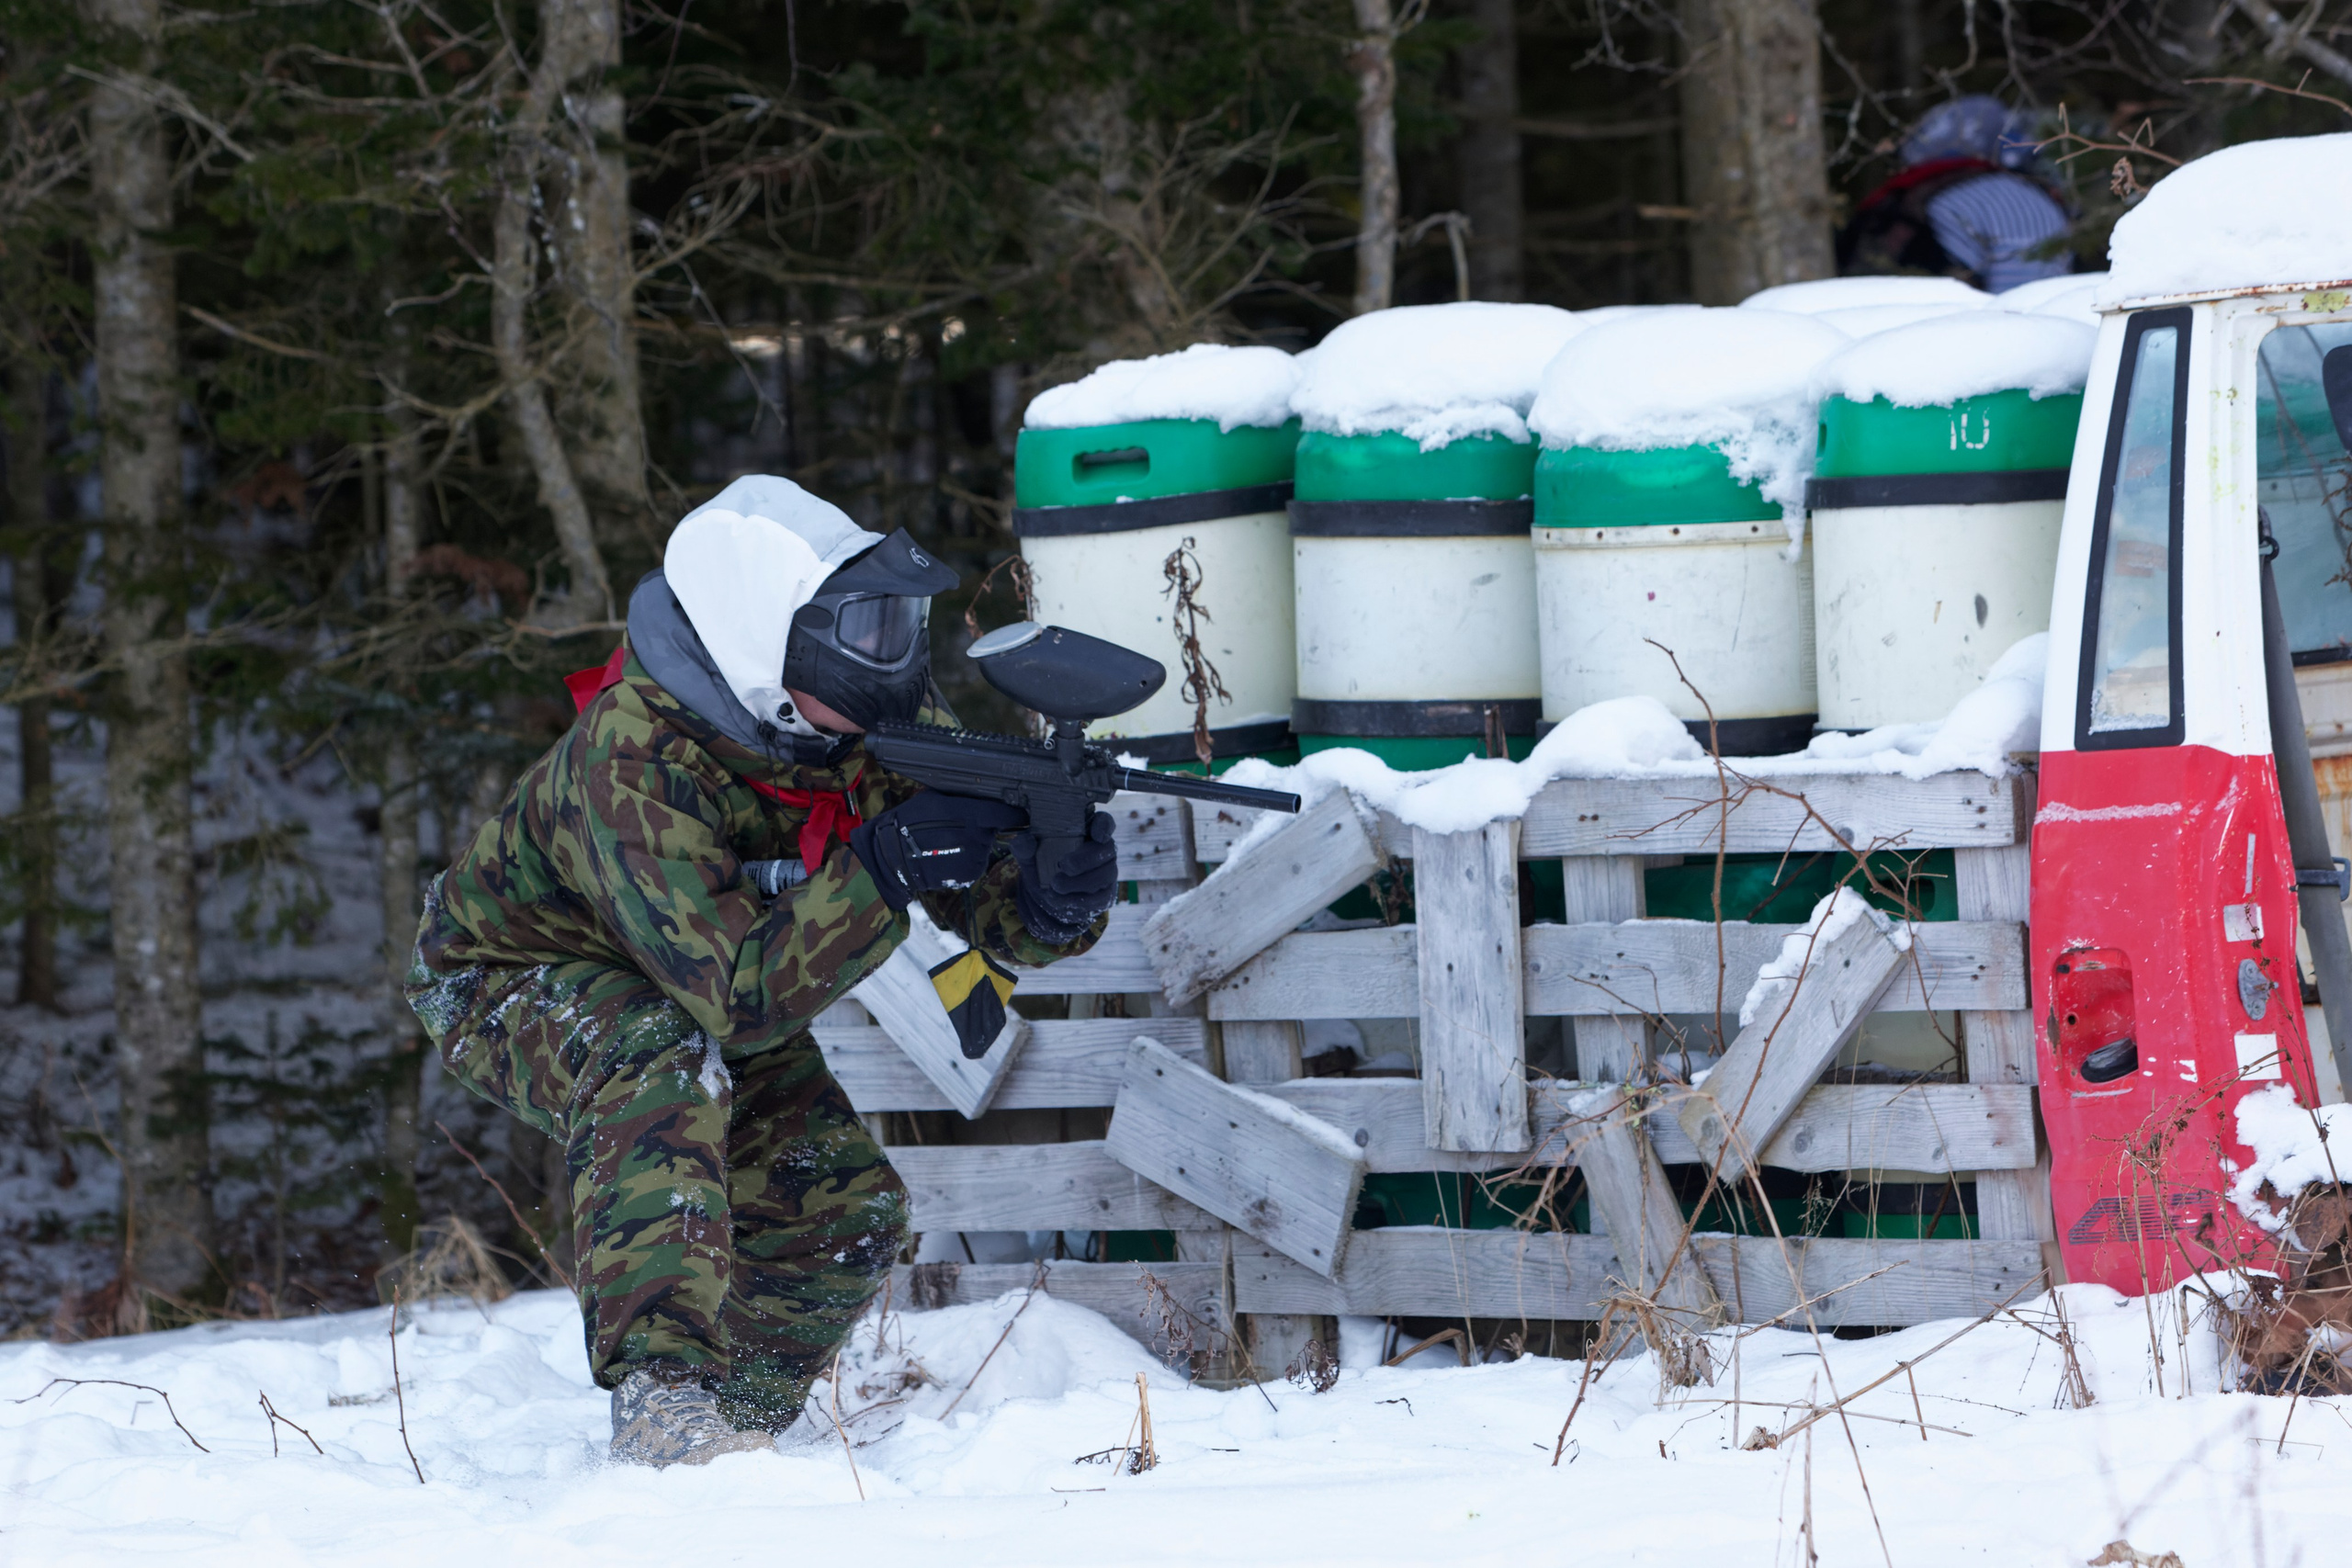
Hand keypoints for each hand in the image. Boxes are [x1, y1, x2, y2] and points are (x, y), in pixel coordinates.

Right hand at [849, 792, 1026, 910]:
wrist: (892, 857)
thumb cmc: (910, 822)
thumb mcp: (935, 798)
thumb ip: (963, 797)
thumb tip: (985, 794)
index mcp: (970, 814)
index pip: (1004, 813)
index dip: (1014, 813)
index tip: (1020, 813)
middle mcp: (978, 837)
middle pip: (991, 828)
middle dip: (981, 826)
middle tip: (957, 825)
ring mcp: (974, 858)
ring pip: (983, 846)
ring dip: (973, 844)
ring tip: (947, 841)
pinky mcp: (969, 875)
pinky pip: (975, 862)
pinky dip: (966, 859)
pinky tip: (947, 855)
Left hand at [1014, 810, 1118, 942]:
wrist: (1048, 895)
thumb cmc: (1043, 867)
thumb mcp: (1031, 857)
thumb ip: (1025, 848)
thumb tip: (1024, 841)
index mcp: (1086, 832)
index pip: (1104, 822)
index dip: (1104, 826)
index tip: (1097, 834)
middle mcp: (1101, 850)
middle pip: (1108, 849)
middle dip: (1085, 859)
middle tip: (1064, 865)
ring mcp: (1106, 873)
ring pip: (1105, 875)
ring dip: (1079, 882)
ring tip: (1055, 885)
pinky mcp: (1104, 895)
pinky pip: (1099, 898)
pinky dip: (1077, 900)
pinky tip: (1059, 899)